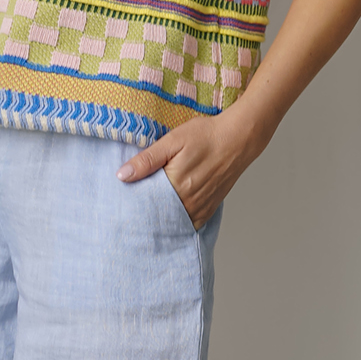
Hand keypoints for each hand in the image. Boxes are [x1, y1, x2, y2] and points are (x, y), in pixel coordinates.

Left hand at [115, 106, 265, 227]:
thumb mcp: (172, 141)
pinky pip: (191, 223)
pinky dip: (179, 223)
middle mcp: (189, 201)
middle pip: (160, 217)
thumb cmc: (206, 136)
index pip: (146, 205)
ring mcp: (201, 207)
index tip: (122, 204)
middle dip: (146, 216)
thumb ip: (147, 160)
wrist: (238, 138)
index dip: (133, 205)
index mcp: (176, 185)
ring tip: (148, 216)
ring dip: (162, 221)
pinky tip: (170, 218)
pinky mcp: (210, 208)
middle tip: (131, 212)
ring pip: (175, 223)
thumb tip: (123, 175)